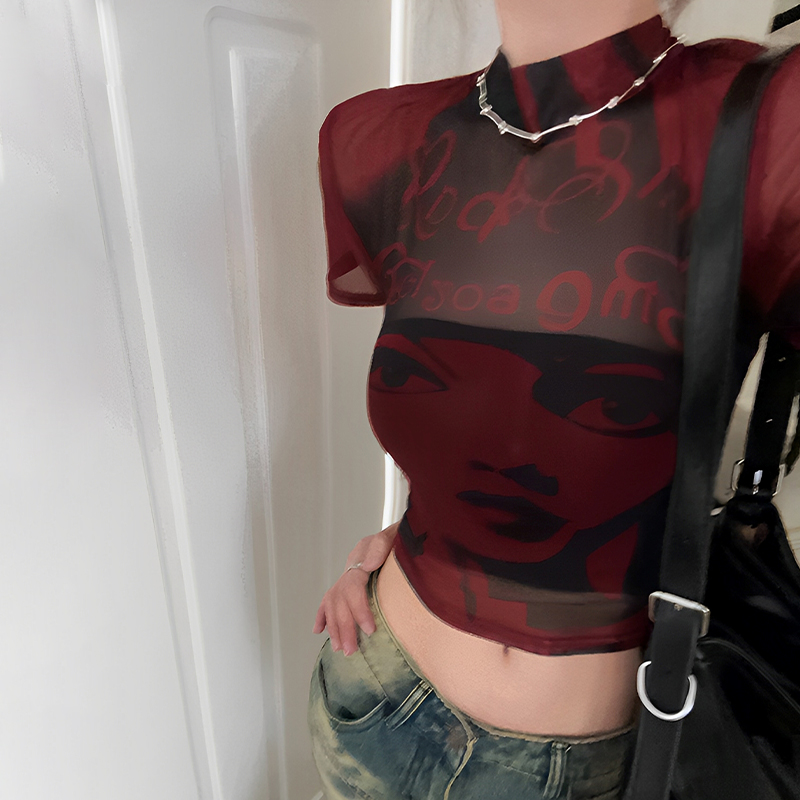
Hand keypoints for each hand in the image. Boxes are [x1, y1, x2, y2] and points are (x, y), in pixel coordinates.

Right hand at [312, 522, 398, 655]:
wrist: (403, 531)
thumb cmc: (401, 536)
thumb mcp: (394, 536)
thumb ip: (381, 547)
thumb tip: (367, 565)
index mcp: (361, 558)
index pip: (353, 587)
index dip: (359, 610)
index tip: (369, 630)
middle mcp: (351, 567)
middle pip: (340, 600)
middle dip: (344, 627)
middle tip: (351, 650)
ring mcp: (349, 574)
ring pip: (334, 603)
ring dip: (334, 627)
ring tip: (339, 649)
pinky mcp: (352, 580)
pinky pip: (331, 598)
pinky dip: (323, 614)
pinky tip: (318, 630)